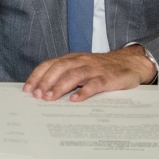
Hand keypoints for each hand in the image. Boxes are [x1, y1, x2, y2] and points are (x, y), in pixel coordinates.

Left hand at [23, 44, 155, 101]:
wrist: (131, 63)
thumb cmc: (102, 68)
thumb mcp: (82, 68)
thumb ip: (66, 76)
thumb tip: (44, 91)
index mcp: (72, 59)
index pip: (50, 64)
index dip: (37, 76)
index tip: (27, 89)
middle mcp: (81, 61)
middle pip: (59, 68)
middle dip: (45, 81)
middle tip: (36, 95)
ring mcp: (94, 69)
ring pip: (74, 75)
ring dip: (60, 86)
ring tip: (50, 98)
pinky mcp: (108, 78)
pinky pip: (94, 84)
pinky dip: (84, 92)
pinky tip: (76, 100)